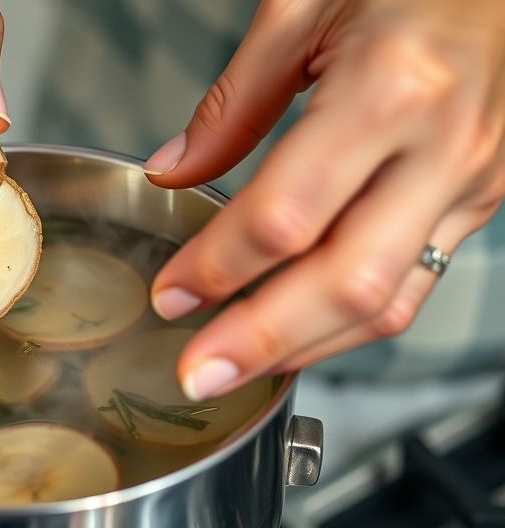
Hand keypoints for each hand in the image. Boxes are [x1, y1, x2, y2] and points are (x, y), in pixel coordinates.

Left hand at [144, 0, 504, 399]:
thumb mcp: (304, 7)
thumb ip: (234, 101)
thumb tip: (173, 170)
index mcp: (390, 88)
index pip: (285, 215)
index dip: (217, 267)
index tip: (170, 294)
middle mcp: (442, 147)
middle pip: (344, 281)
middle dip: (260, 341)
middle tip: (199, 375)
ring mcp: (473, 181)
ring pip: (387, 300)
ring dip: (305, 348)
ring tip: (240, 372)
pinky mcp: (483, 199)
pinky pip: (415, 284)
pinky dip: (349, 322)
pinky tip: (302, 335)